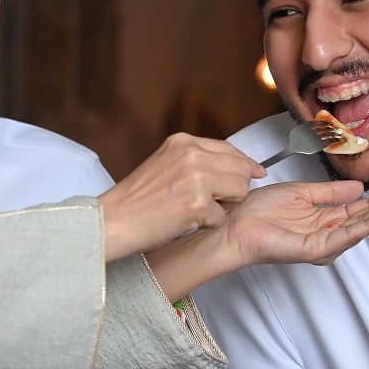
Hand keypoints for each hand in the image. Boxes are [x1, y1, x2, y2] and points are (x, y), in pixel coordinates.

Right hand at [98, 134, 263, 261]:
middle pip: (241, 169)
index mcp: (182, 142)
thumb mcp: (164, 165)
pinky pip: (222, 218)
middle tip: (214, 202)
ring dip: (223, 206)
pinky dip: (206, 226)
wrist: (112, 221)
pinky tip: (184, 223)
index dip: (246, 163)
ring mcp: (196, 178)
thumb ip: (194, 161)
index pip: (229, 149)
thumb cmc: (135, 202)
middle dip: (236, 188)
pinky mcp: (198, 204)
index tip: (257, 171)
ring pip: (240, 191)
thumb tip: (234, 167)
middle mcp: (191, 155)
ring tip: (196, 212)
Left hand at [146, 178, 368, 300]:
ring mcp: (323, 244)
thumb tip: (358, 187)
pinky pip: (345, 236)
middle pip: (368, 217)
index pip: (362, 208)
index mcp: (325, 220)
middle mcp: (328, 234)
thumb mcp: (302, 192)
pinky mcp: (315, 249)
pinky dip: (365, 224)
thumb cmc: (259, 212)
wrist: (235, 225)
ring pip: (362, 227)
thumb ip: (331, 192)